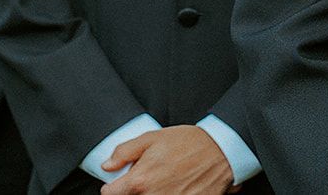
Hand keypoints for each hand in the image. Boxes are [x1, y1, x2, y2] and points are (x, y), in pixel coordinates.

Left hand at [100, 125, 236, 194]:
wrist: (220, 151)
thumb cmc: (187, 142)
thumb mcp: (151, 138)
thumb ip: (124, 152)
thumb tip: (107, 166)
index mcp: (141, 181)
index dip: (112, 188)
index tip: (118, 184)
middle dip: (134, 191)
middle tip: (148, 178)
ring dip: (152, 194)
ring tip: (164, 182)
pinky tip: (176, 187)